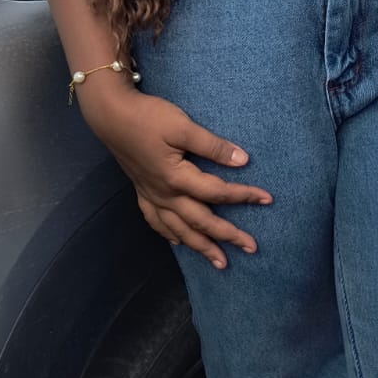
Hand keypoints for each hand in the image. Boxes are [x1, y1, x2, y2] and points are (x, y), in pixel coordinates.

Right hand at [81, 86, 271, 268]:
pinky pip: (157, 222)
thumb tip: (242, 161)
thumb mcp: (183, 126)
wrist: (110, 115)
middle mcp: (165, 194)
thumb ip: (212, 146)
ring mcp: (151, 195)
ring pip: (179, 230)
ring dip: (200, 247)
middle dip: (227, 236)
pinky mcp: (141, 191)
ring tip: (219, 262)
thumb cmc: (148, 117)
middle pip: (201, 221)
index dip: (244, 196)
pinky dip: (170, 234)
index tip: (267, 199)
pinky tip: (179, 241)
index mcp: (177, 178)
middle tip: (251, 248)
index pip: (218, 192)